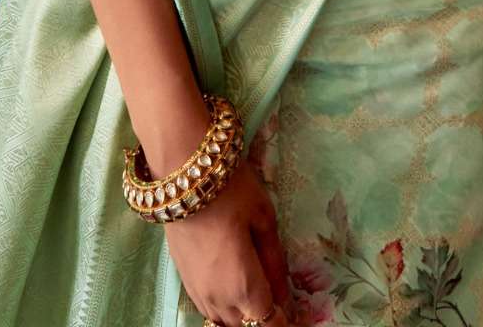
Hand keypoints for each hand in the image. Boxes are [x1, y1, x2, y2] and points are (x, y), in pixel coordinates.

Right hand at [165, 158, 290, 326]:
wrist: (181, 171)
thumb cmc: (231, 190)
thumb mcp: (264, 219)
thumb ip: (275, 261)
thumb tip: (285, 293)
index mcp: (242, 286)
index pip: (269, 323)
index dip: (288, 322)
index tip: (300, 315)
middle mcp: (217, 299)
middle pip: (246, 326)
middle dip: (266, 318)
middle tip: (283, 302)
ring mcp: (197, 292)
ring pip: (225, 322)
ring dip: (244, 316)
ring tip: (261, 295)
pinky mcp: (184, 280)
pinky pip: (209, 310)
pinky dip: (226, 309)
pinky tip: (235, 291)